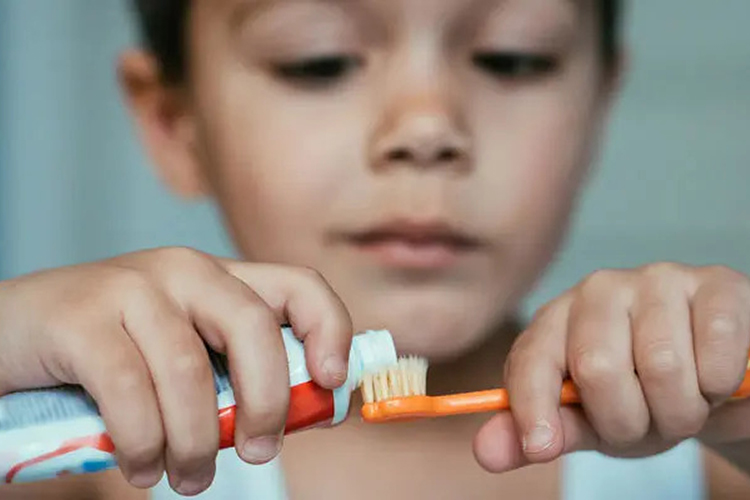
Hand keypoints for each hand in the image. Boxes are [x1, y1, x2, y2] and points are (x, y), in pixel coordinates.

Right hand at [0, 247, 351, 494]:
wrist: (12, 336)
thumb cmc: (112, 355)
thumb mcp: (184, 355)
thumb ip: (235, 374)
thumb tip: (306, 409)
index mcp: (219, 279)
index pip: (298, 285)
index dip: (329, 330)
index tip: (331, 383)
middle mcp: (183, 270)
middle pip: (254, 327)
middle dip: (268, 402)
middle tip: (260, 452)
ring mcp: (131, 287)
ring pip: (190, 374)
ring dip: (197, 444)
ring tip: (189, 478)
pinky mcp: (81, 317)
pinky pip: (131, 391)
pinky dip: (145, 443)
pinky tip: (143, 467)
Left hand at [474, 263, 749, 471]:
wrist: (714, 381)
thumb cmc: (640, 399)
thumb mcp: (587, 422)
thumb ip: (538, 432)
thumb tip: (485, 451)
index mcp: (557, 322)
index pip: (531, 360)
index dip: (533, 408)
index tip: (541, 446)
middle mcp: (599, 291)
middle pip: (597, 367)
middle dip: (628, 421)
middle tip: (649, 423)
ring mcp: (657, 280)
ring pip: (662, 364)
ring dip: (681, 410)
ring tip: (684, 401)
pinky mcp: (716, 283)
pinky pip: (716, 345)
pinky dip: (721, 384)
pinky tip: (716, 377)